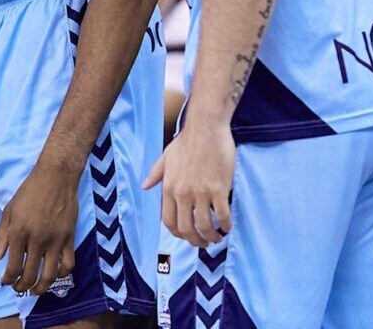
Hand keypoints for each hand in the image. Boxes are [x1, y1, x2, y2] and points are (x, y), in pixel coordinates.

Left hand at [0, 158, 78, 294]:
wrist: (55, 177)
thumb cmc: (29, 192)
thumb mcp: (9, 211)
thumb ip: (2, 235)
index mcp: (19, 232)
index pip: (12, 267)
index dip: (8, 279)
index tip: (5, 281)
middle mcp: (37, 240)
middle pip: (30, 275)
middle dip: (22, 286)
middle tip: (18, 288)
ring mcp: (55, 241)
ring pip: (50, 275)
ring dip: (41, 288)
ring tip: (36, 290)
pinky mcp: (70, 238)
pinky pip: (68, 264)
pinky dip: (61, 274)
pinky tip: (54, 274)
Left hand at [144, 119, 235, 247]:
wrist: (206, 128)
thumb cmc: (187, 141)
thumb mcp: (166, 157)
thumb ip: (156, 174)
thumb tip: (145, 186)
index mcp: (168, 187)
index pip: (168, 221)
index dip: (178, 234)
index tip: (186, 236)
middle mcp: (182, 193)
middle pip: (186, 228)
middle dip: (195, 241)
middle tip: (204, 243)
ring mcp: (201, 192)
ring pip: (205, 226)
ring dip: (212, 237)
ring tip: (217, 237)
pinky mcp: (219, 189)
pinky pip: (223, 215)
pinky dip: (226, 225)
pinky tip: (228, 227)